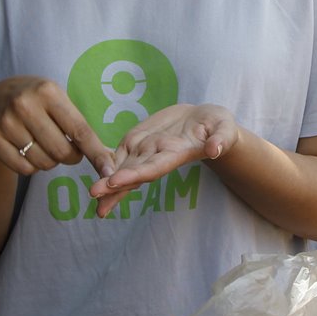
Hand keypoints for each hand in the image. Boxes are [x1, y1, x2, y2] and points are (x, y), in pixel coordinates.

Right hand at [0, 75, 113, 178]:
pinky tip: (28, 150)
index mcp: (48, 91)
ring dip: (51, 161)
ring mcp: (6, 122)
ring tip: (45, 145)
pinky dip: (32, 166)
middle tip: (68, 150)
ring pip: (43, 162)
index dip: (96, 154)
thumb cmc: (38, 100)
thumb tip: (108, 160)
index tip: (109, 172)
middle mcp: (25, 105)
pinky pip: (24, 169)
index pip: (79, 131)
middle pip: (61, 151)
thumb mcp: (59, 100)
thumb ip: (80, 127)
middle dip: (71, 157)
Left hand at [87, 103, 238, 215]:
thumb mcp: (224, 129)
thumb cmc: (219, 126)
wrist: (205, 120)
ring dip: (107, 180)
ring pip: (123, 167)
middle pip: (133, 173)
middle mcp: (158, 156)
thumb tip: (215, 150)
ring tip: (92, 193)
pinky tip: (93, 168)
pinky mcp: (140, 139)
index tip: (116, 181)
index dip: (135, 175)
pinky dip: (107, 162)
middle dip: (114, 185)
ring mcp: (147, 148)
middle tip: (94, 194)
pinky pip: (121, 152)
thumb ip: (220, 139)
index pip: (153, 167)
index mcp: (176, 154)